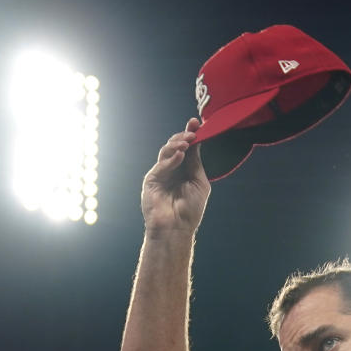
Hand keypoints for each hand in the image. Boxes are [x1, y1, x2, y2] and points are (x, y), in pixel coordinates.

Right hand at [141, 117, 210, 235]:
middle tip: (193, 132)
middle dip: (184, 136)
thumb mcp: (199, 182)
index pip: (187, 148)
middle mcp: (172, 169)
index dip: (190, 134)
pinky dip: (171, 159)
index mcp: (184, 170)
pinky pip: (161, 165)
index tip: (196, 122)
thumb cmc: (190, 210)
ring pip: (166, 151)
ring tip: (187, 141)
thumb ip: (196, 163)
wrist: (177, 228)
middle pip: (175, 146)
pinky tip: (180, 154)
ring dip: (177, 144)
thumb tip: (196, 143)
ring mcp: (161, 174)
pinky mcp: (151, 180)